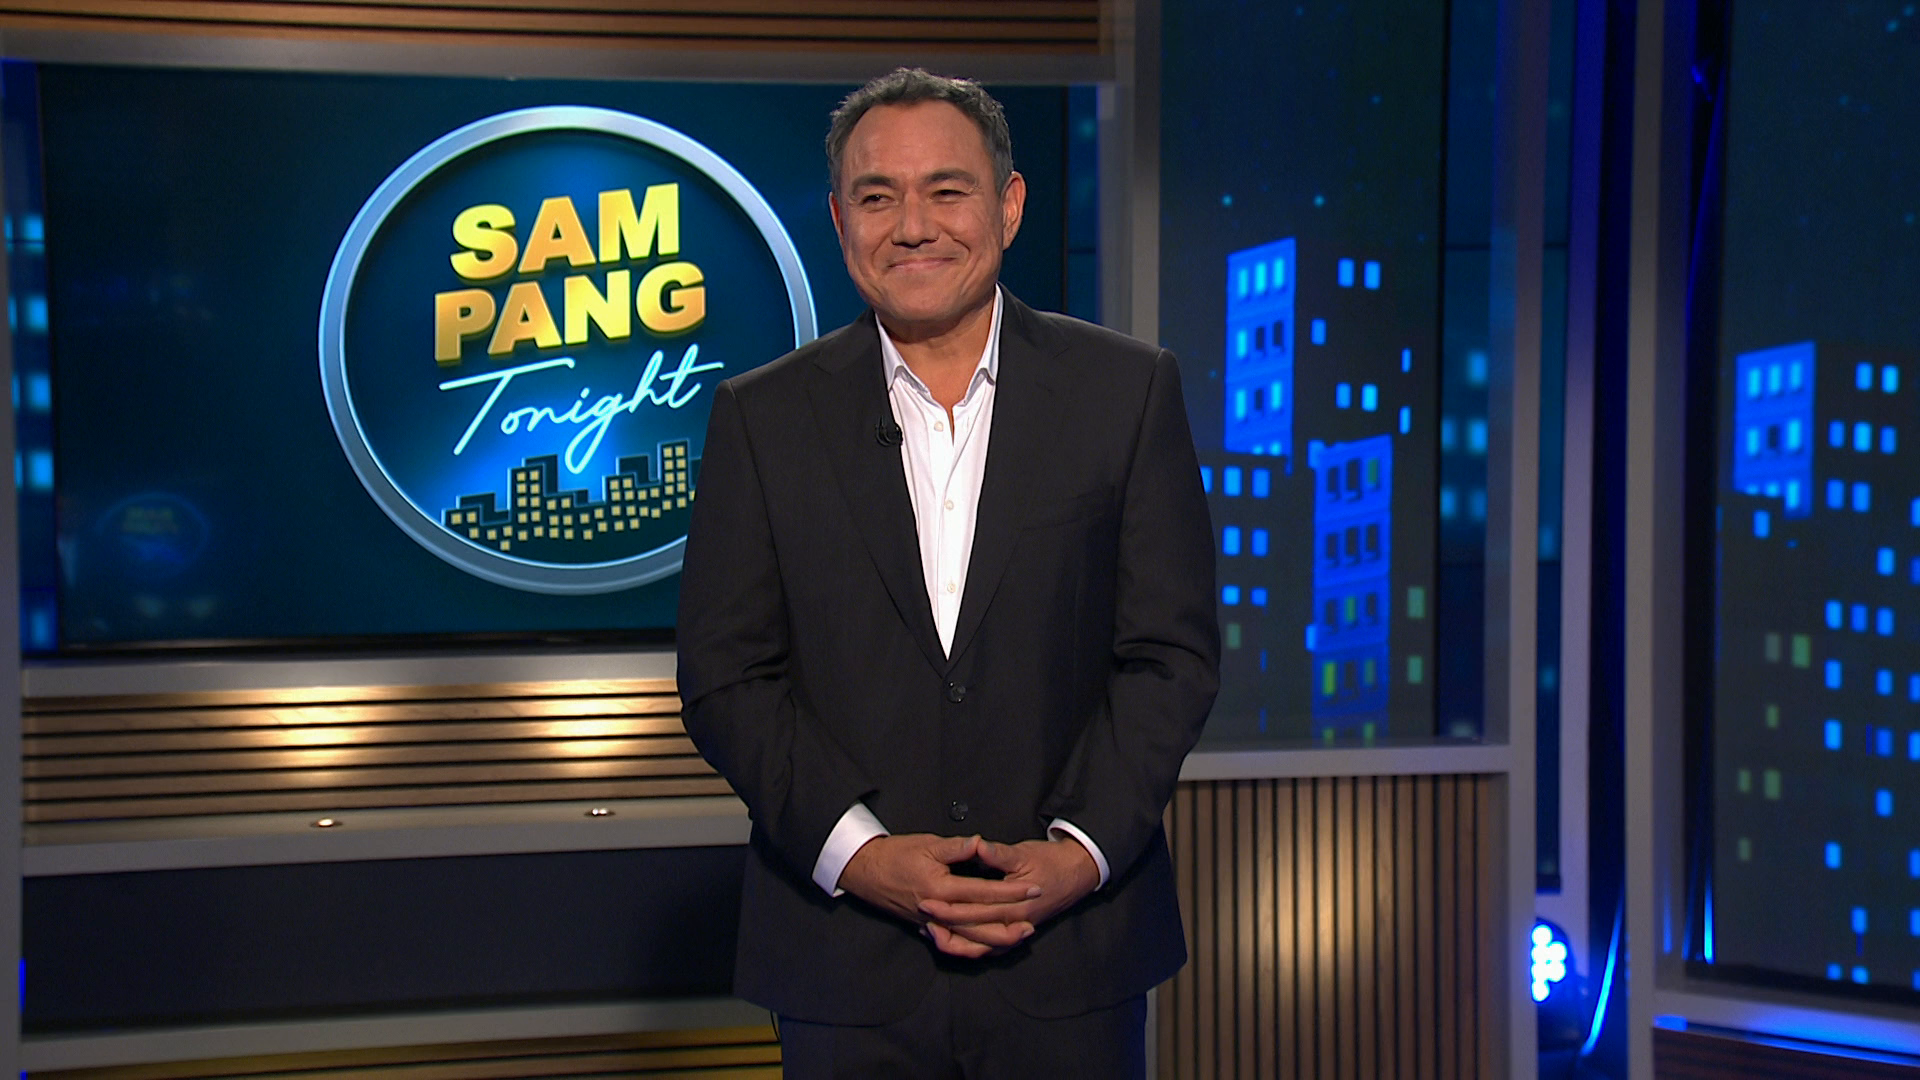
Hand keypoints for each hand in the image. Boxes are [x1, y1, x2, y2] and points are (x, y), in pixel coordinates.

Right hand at [837, 833, 1042, 957]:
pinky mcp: (926, 927)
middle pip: (980, 923)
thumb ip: (956, 847)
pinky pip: (952, 944)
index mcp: (941, 887)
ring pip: (969, 939)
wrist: (866, 871)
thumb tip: (980, 843)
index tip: (1031, 888)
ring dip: (995, 940)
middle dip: (1010, 921)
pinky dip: (972, 948)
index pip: (983, 892)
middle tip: (1034, 918)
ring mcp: (931, 923)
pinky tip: (987, 947)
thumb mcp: (927, 844)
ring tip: (1018, 936)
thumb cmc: (896, 854)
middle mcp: (938, 910)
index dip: (1010, 891)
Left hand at [918, 836, 1100, 950]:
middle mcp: (1014, 923)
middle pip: (973, 933)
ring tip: (933, 934)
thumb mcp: (1023, 853)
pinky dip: (970, 948)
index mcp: (1015, 905)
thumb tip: (977, 845)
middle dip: (945, 926)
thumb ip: (997, 854)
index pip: (975, 910)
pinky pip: (990, 948)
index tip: (926, 900)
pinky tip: (954, 940)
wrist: (1076, 873)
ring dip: (955, 943)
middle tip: (922, 917)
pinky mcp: (1016, 933)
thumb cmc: (1049, 862)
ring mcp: (1016, 932)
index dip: (948, 906)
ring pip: (980, 948)